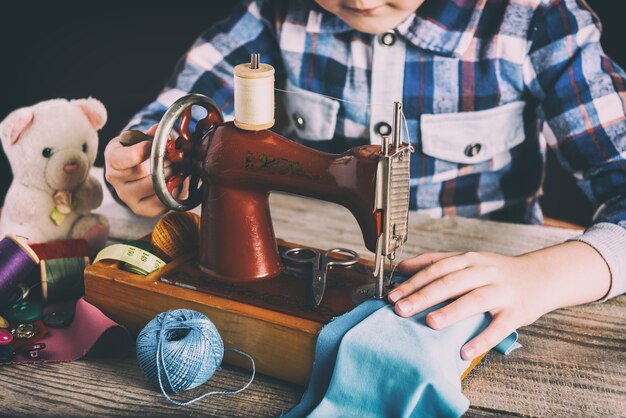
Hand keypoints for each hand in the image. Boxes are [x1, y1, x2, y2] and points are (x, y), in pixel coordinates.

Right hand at [104, 124, 171, 216]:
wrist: (138, 171)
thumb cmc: (140, 151)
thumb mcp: (142, 138)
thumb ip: (151, 134)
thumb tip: (158, 130)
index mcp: (112, 159)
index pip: (121, 158)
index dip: (139, 151)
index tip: (152, 144)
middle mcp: (115, 180)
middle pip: (143, 172)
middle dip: (162, 162)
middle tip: (173, 156)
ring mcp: (127, 197)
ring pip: (154, 186)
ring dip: (170, 175)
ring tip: (175, 168)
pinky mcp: (141, 210)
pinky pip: (162, 202)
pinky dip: (174, 190)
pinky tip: (175, 181)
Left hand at [387, 242, 609, 360]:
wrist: (541, 277)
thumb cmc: (496, 272)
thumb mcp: (469, 260)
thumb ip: (438, 262)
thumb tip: (403, 267)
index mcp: (469, 259)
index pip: (436, 267)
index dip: (413, 280)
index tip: (392, 294)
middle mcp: (484, 271)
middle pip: (450, 282)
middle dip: (423, 295)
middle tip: (400, 309)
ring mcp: (501, 291)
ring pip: (474, 300)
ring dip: (451, 312)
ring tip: (430, 323)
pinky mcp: (516, 312)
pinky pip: (497, 327)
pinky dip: (481, 340)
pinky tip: (464, 352)